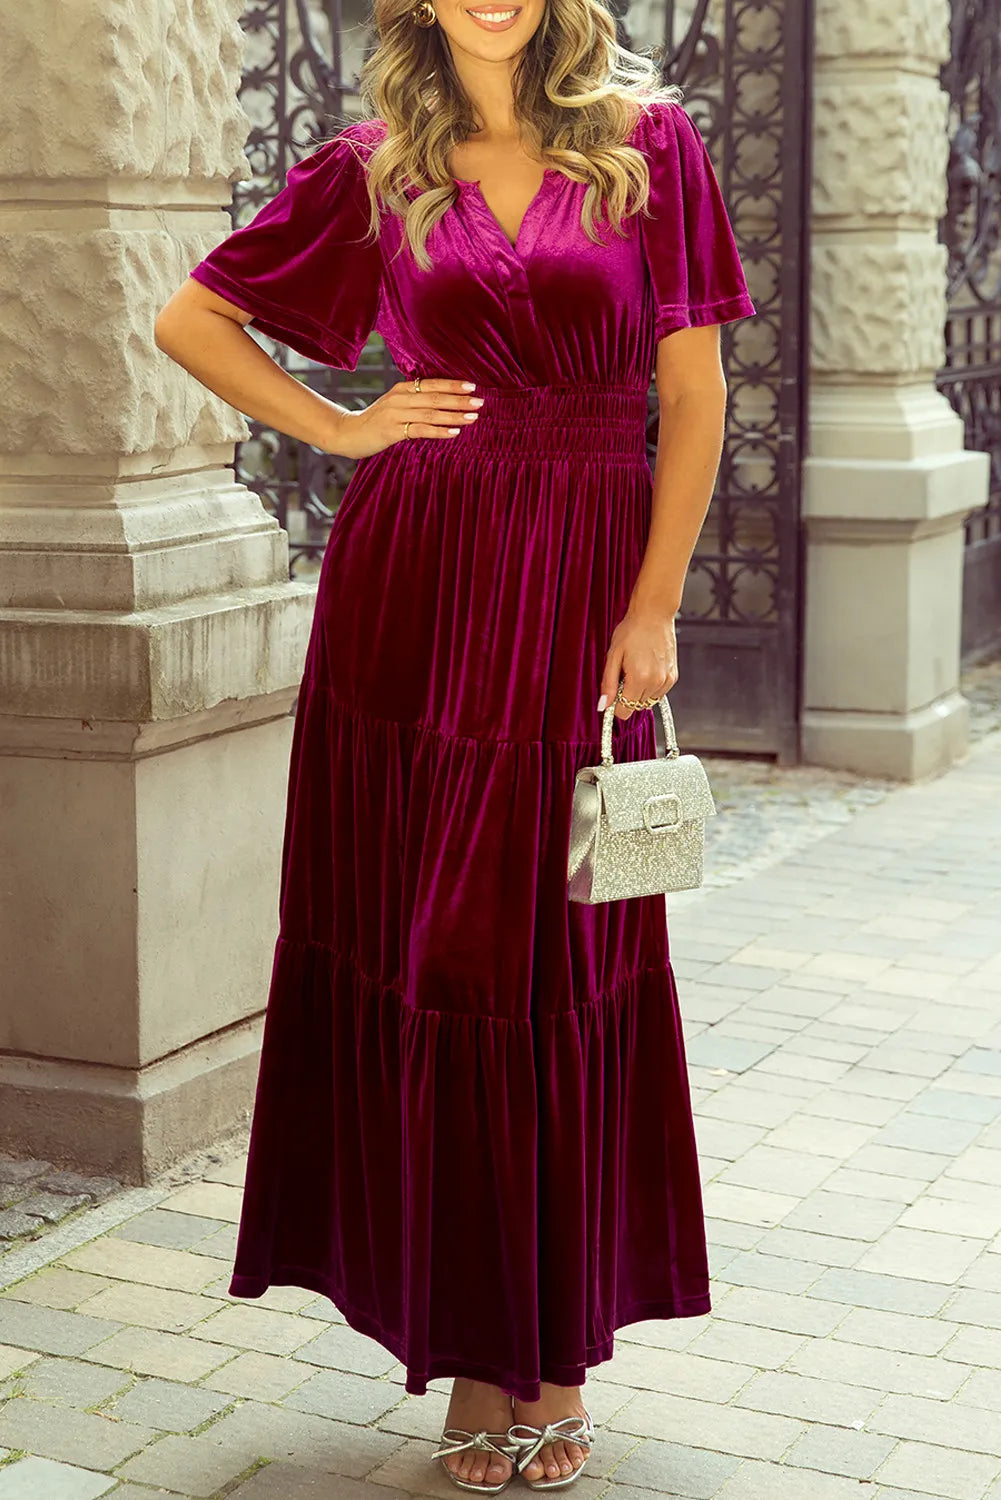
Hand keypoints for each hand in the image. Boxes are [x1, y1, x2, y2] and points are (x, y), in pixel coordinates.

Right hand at [331, 377, 483, 459]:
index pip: (432, 383)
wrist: (349, 433)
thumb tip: (444, 400)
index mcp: (402, 388)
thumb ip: (416, 400)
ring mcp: (395, 414)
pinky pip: (420, 430)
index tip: (473, 386)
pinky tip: (454, 432)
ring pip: (430, 413)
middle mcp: (400, 398)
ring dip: (454, 415)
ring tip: (473, 418)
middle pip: (434, 396)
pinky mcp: (392, 431)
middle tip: (480, 402)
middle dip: (459, 399)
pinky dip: (439, 430)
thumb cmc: (377, 420)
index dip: (453, 384)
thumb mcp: (396, 405)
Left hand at [598, 604, 677, 719]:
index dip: (616, 704)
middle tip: (625, 674)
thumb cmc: (632, 630)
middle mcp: (655, 682)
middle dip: (627, 696)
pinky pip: (658, 693)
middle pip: (636, 707)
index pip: (625, 711)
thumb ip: (608, 684)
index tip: (614, 692)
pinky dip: (650, 687)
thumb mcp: (613, 656)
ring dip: (639, 692)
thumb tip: (602, 705)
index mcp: (639, 678)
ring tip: (636, 670)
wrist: (654, 615)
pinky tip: (646, 669)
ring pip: (648, 702)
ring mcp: (666, 680)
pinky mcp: (673, 676)